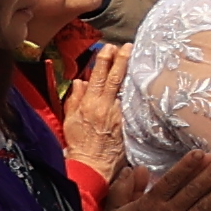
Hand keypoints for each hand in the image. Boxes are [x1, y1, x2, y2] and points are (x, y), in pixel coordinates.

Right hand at [60, 42, 127, 175]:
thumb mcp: (70, 120)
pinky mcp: (128, 123)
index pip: (97, 78)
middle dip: (121, 60)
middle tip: (128, 46)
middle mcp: (106, 107)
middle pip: (115, 79)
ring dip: (129, 73)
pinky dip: (134, 92)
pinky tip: (140, 83)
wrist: (92, 164)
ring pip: (125, 90)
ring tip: (135, 58)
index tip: (108, 47)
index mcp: (89, 104)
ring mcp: (119, 114)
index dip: (103, 61)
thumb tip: (81, 81)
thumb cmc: (79, 143)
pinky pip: (131, 104)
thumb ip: (75, 99)